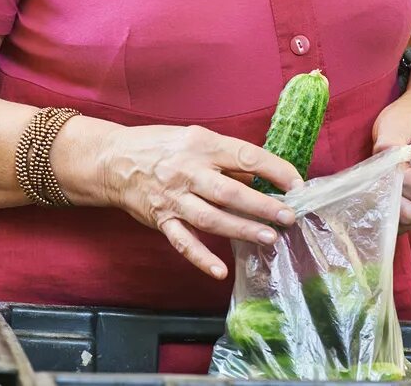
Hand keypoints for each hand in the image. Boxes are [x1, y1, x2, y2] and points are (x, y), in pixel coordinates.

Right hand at [91, 123, 301, 279]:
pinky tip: (220, 271)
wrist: (113, 160)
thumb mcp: (196, 138)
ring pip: (211, 218)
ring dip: (242, 229)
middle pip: (231, 192)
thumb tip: (262, 178)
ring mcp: (174, 198)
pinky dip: (201, 258)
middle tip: (289, 217)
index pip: (246, 157)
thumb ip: (227, 159)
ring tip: (269, 238)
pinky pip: (183, 242)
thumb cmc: (161, 146)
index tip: (297, 183)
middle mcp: (189, 171)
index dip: (274, 170)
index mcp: (203, 145)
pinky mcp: (161, 219)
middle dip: (263, 206)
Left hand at [373, 95, 410, 228]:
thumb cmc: (409, 118)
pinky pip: (409, 221)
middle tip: (379, 181)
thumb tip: (385, 170)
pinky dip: (393, 216)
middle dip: (394, 199)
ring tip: (379, 189)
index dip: (402, 182)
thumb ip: (389, 145)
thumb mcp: (396, 122)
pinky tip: (383, 199)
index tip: (388, 167)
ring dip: (391, 210)